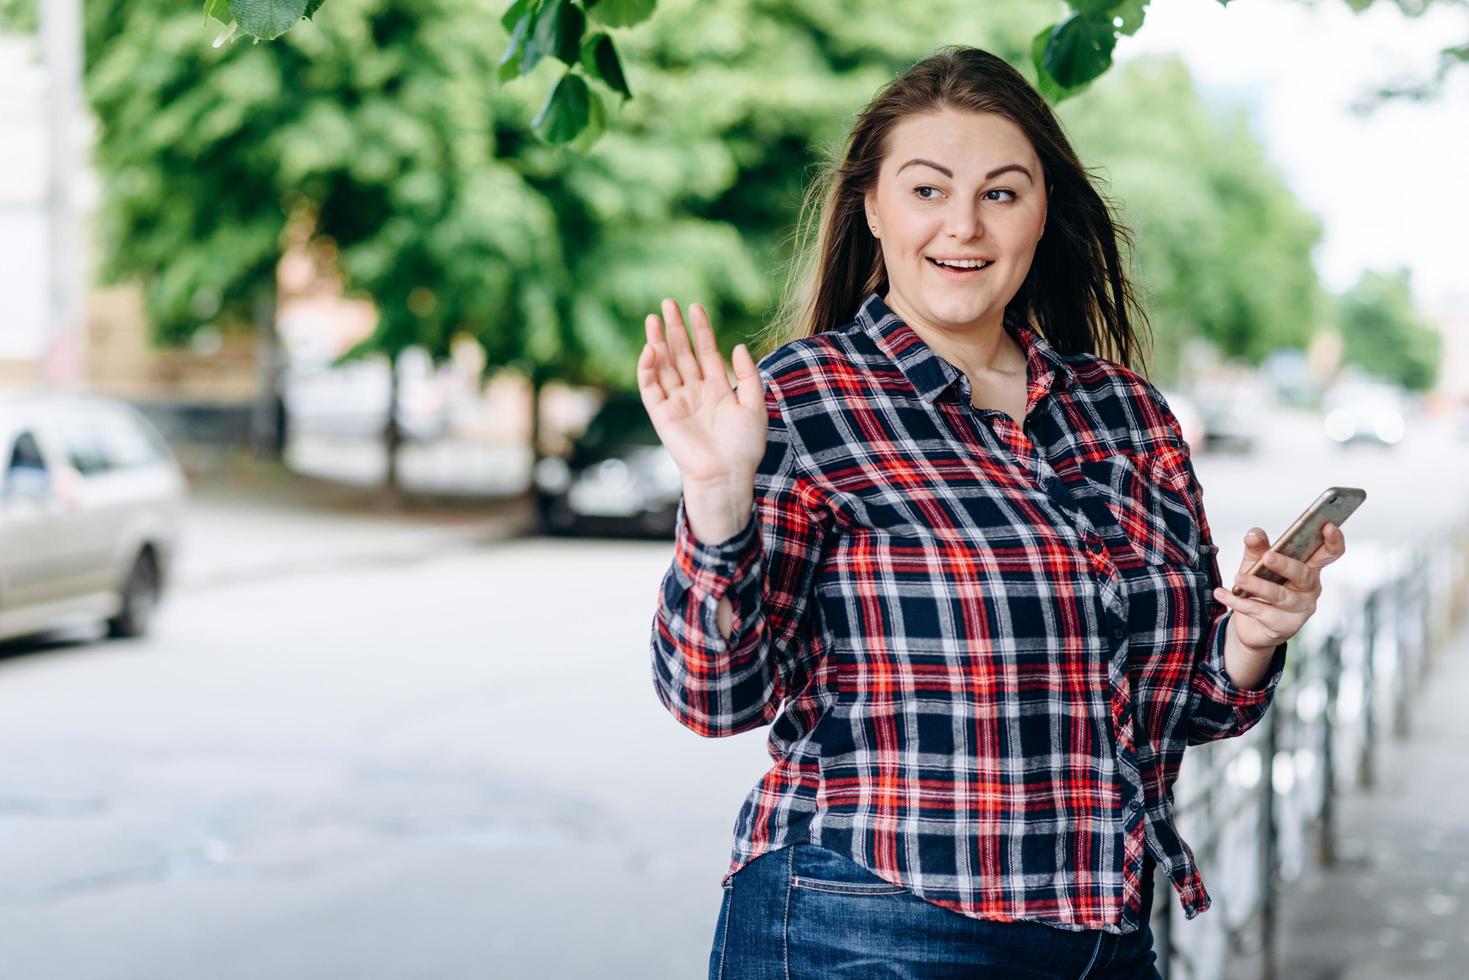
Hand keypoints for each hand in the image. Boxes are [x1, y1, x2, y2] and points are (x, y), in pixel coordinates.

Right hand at [636, 298, 765, 488]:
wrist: (726, 475)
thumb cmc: (744, 447)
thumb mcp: (754, 406)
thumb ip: (747, 375)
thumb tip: (737, 345)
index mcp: (717, 388)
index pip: (705, 351)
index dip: (701, 329)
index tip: (696, 307)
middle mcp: (695, 392)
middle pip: (681, 353)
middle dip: (674, 329)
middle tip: (667, 303)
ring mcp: (677, 402)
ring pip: (663, 366)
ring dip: (657, 342)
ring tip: (653, 318)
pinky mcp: (662, 415)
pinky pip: (650, 388)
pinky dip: (647, 369)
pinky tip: (649, 349)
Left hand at [1212, 522, 1347, 650]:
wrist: (1251, 627)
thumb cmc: (1260, 588)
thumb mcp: (1256, 564)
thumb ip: (1256, 548)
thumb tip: (1253, 534)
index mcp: (1308, 568)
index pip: (1328, 554)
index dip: (1333, 540)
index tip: (1327, 525)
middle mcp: (1310, 588)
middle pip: (1303, 574)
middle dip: (1285, 564)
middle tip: (1267, 557)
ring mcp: (1300, 609)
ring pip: (1281, 596)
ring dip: (1258, 585)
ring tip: (1238, 578)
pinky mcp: (1285, 626)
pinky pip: (1260, 611)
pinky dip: (1238, 602)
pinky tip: (1221, 594)